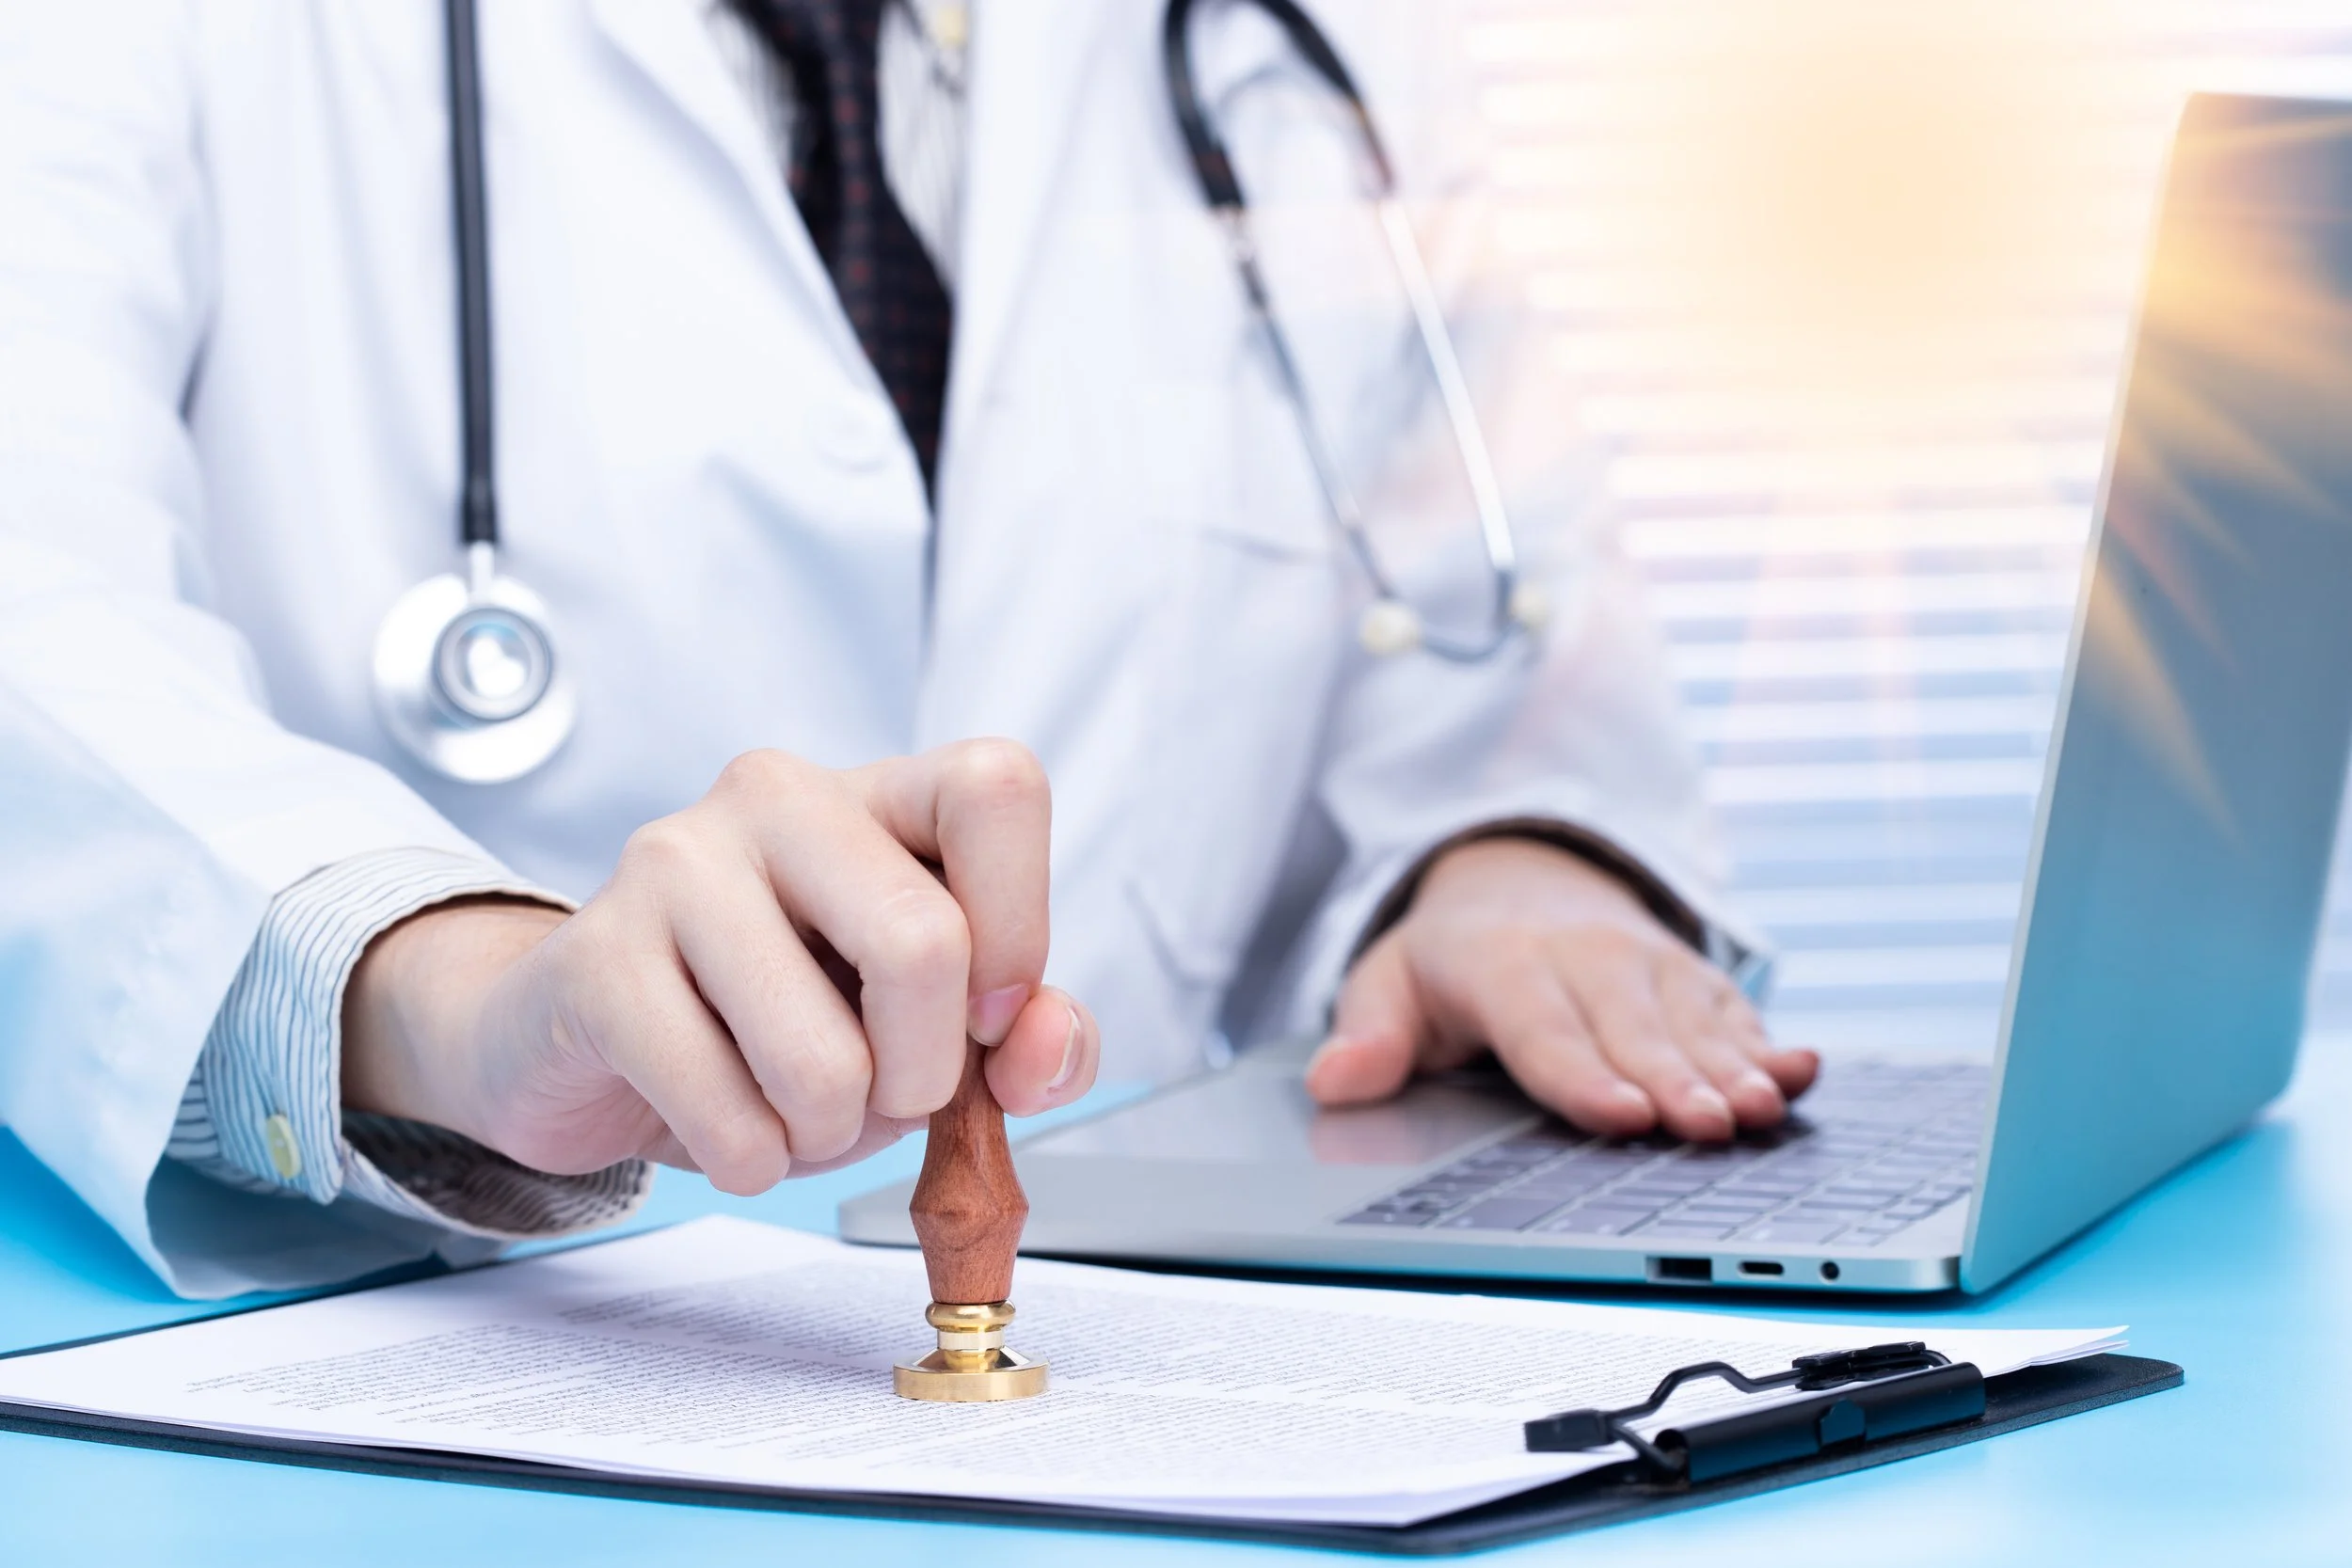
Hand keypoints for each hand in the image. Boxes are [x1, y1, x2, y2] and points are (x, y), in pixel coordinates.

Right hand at [342, 742, 1100, 1190]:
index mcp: (880, 793)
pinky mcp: (598, 958)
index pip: (998, 787)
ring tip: (794, 1111)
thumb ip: (1024, 1036)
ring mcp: (676, 862)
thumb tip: (1045, 1041)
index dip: (1021, 922)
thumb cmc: (785, 1022)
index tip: (989, 1015)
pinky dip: (751, 1161)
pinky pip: (725, 1113)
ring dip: (829, 1134)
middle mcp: (781, 797)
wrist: (596, 1047)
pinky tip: (726, 1129)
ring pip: (823, 1056)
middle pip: (922, 940)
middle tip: (888, 1097)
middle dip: (924, 1075)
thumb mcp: (929, 1028)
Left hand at [1305, 838, 1814, 1140]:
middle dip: (1672, 1079)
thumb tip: (1333, 1082)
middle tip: (1707, 1127)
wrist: (1522, 875)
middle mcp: (1584, 958)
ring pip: (1692, 1021)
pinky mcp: (1691, 976)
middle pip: (1632, 1029)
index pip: (1543, 1028)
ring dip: (1732, 1067)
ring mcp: (1646, 963)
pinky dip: (1769, 1043)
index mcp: (1502, 965)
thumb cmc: (1453, 957)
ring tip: (1761, 1110)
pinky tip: (1801, 1072)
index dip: (1582, 1074)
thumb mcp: (1390, 981)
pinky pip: (1733, 1010)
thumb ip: (1368, 1034)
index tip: (1618, 1114)